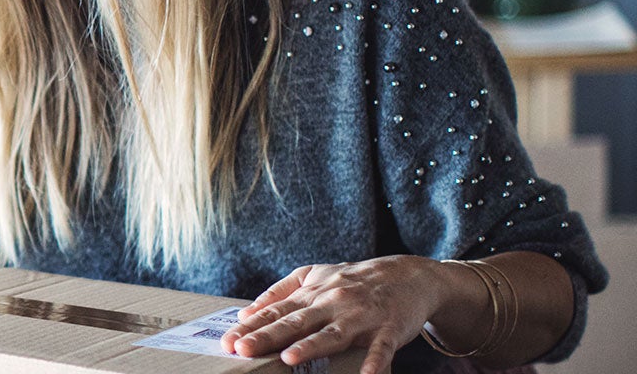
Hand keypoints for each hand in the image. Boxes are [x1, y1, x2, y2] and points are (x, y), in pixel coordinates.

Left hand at [218, 255, 475, 373]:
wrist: (408, 275)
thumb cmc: (354, 280)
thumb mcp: (315, 275)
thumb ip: (280, 291)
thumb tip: (245, 311)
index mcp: (313, 294)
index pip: (275, 312)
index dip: (250, 326)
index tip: (228, 341)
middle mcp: (332, 303)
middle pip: (296, 322)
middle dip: (268, 336)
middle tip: (243, 349)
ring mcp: (361, 316)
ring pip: (333, 334)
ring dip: (311, 346)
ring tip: (289, 358)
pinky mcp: (390, 328)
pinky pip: (381, 347)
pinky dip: (375, 361)